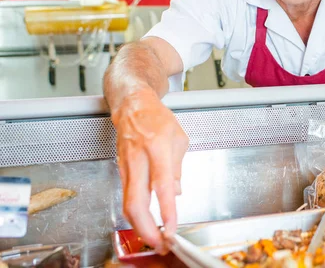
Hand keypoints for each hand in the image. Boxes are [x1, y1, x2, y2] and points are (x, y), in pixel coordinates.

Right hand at [111, 88, 188, 253]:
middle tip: (159, 243)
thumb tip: (175, 193)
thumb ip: (177, 168)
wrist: (132, 104)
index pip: (162, 186)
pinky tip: (146, 222)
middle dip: (146, 229)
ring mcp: (126, 166)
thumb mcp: (179, 139)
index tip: (172, 228)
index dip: (167, 210)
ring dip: (140, 226)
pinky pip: (127, 196)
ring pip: (128, 203)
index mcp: (157, 148)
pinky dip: (137, 213)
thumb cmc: (157, 118)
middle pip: (135, 202)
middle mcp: (139, 159)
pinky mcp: (121, 171)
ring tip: (155, 239)